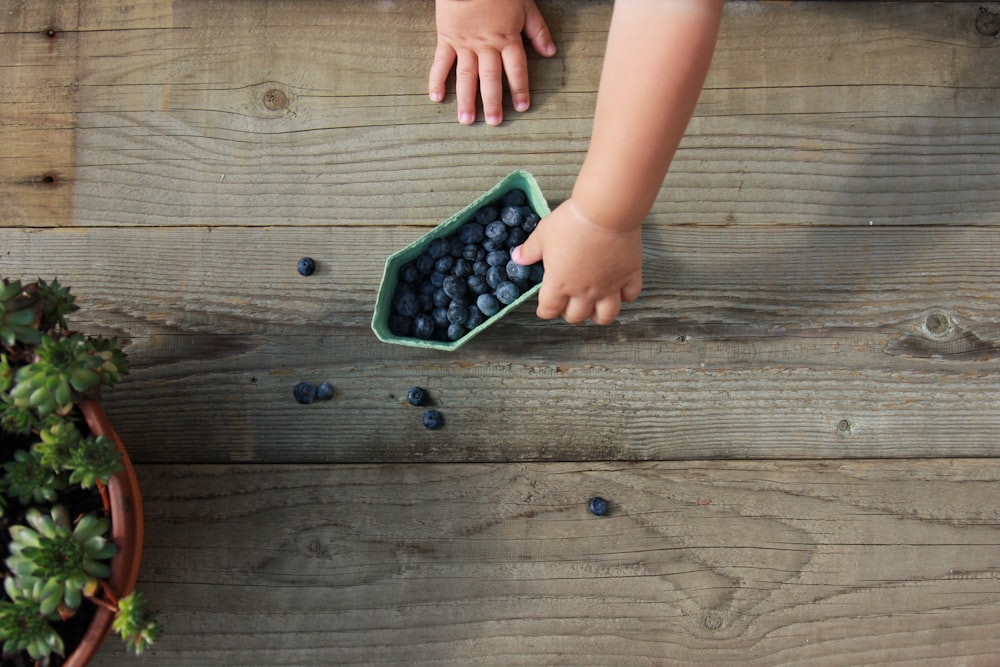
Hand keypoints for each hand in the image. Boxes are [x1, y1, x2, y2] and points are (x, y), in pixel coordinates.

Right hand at [429, 0, 555, 125]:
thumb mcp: (525, 4)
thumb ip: (537, 29)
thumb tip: (550, 52)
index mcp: (506, 38)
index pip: (516, 69)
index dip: (519, 89)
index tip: (521, 107)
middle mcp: (485, 45)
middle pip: (490, 78)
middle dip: (492, 102)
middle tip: (494, 122)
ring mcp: (464, 43)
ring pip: (465, 76)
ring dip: (466, 99)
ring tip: (466, 120)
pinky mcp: (446, 38)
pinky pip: (440, 62)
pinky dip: (437, 80)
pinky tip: (436, 98)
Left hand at [511, 199, 642, 324]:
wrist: (606, 211)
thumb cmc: (572, 221)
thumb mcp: (543, 233)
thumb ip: (530, 250)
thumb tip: (517, 258)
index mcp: (560, 283)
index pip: (549, 309)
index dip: (545, 311)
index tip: (545, 308)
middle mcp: (584, 291)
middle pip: (576, 316)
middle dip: (570, 314)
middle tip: (568, 304)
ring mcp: (609, 285)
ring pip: (606, 315)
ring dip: (598, 316)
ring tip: (594, 308)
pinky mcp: (629, 275)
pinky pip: (630, 295)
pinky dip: (625, 296)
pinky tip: (620, 290)